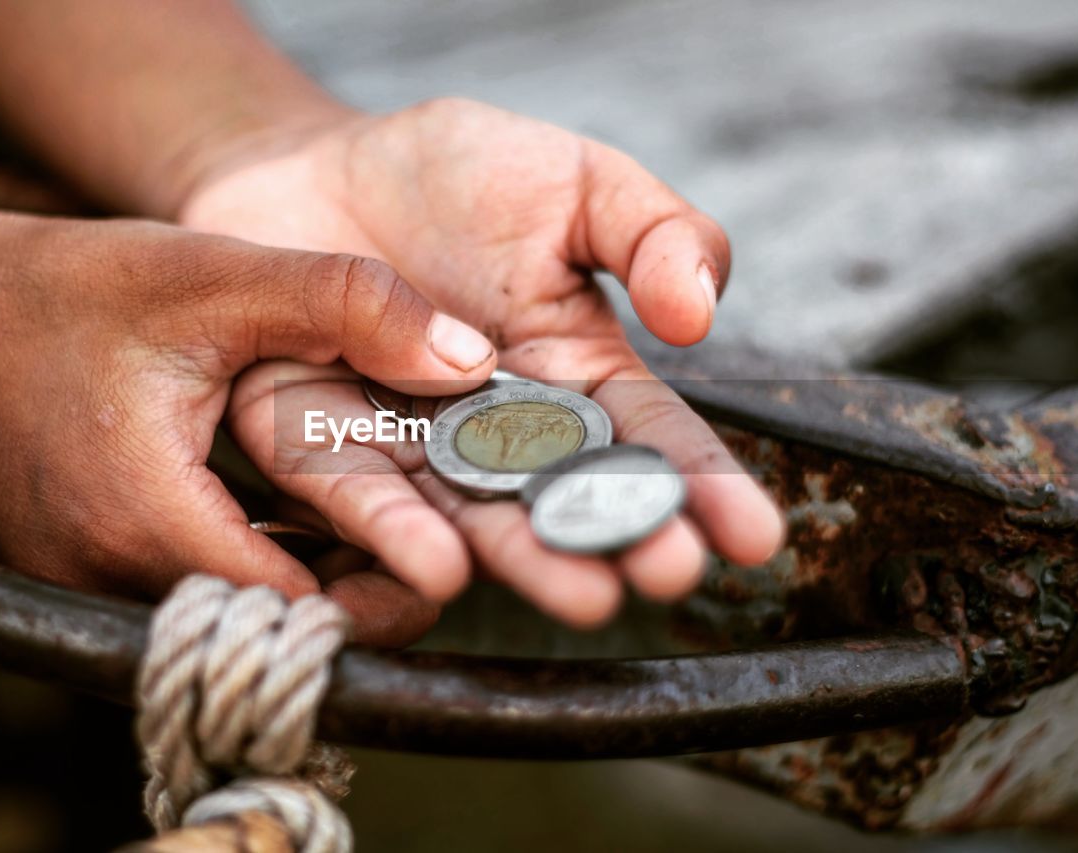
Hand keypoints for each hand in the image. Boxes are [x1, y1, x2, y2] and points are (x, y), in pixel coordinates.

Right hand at [0, 191, 498, 643]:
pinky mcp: (75, 584)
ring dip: (310, 581)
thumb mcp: (213, 277)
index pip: (296, 619)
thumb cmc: (57, 291)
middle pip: (270, 627)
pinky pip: (188, 598)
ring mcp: (82, 594)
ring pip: (231, 618)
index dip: (385, 595)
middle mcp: (106, 584)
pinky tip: (296, 518)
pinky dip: (251, 568)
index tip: (447, 558)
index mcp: (144, 524)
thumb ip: (347, 305)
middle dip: (359, 592)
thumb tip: (472, 361)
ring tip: (378, 523)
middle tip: (427, 538)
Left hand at [180, 98, 784, 626]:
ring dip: (528, 556)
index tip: (756, 537)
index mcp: (578, 373)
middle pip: (568, 492)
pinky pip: (359, 488)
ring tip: (581, 596)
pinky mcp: (325, 443)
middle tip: (667, 575)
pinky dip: (396, 528)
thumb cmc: (461, 174)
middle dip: (621, 535)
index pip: (651, 437)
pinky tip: (438, 564)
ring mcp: (415, 445)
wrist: (321, 168)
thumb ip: (655, 234)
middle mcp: (503, 430)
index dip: (704, 484)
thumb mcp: (580, 183)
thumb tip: (699, 314)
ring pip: (474, 510)